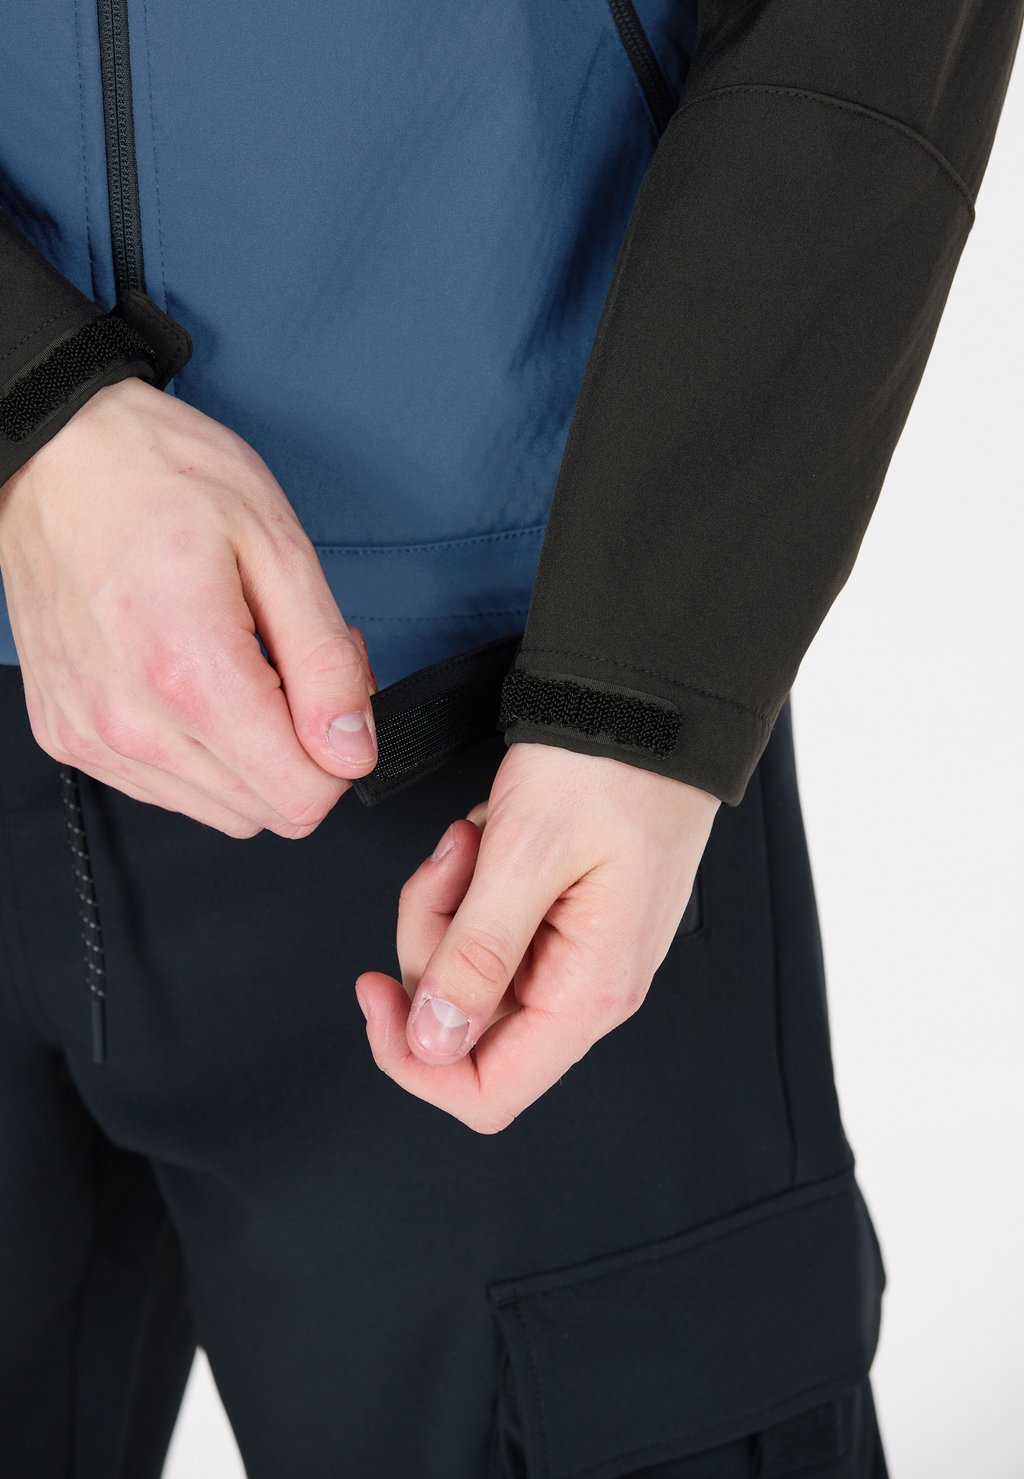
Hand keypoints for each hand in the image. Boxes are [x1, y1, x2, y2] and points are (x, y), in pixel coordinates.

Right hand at [0, 376, 377, 838]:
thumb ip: (324, 662)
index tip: (330, 689)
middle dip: (299, 749)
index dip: (339, 752)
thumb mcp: (277, 545)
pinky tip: (191, 676)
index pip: (301, 798)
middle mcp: (131, 723)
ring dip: (248, 754)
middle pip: (265, 813)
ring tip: (240, 661)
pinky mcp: (68, 738)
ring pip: (218, 810)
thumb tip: (352, 749)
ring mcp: (93, 737)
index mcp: (189, 673)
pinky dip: (197, 749)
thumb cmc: (160, 476)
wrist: (54, 454)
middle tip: (289, 659)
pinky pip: (166, 788)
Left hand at [354, 742, 720, 1132]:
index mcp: (589, 991)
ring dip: (445, 904)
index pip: (488, 1092)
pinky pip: (486, 932)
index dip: (414, 1061)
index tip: (375, 990)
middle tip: (447, 867)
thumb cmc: (610, 769)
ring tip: (473, 840)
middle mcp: (587, 989)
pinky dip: (467, 887)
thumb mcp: (526, 855)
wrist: (652, 707)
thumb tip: (432, 1042)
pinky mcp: (560, 923)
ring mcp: (574, 956)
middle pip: (465, 1026)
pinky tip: (488, 838)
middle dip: (429, 945)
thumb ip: (476, 957)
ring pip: (466, 973)